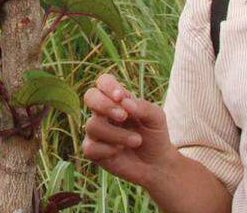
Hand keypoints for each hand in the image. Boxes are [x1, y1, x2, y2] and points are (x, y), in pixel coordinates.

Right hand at [82, 73, 177, 190]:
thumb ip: (142, 107)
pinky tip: (119, 152)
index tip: (120, 96)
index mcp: (117, 100)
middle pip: (90, 96)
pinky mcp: (93, 151)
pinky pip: (90, 147)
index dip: (108, 86)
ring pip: (93, 125)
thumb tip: (123, 103)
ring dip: (117, 134)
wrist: (157, 164)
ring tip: (136, 141)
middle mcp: (103, 112)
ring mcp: (96, 131)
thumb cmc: (155, 135)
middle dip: (104, 104)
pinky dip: (108, 150)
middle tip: (123, 116)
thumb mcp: (156, 118)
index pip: (103, 82)